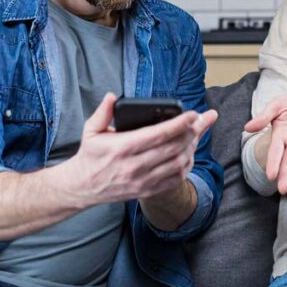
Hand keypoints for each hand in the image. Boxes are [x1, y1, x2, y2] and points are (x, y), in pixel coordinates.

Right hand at [66, 93, 216, 206]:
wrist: (83, 187)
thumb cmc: (90, 155)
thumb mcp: (90, 130)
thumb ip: (102, 112)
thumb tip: (111, 96)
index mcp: (122, 148)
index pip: (158, 134)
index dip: (179, 123)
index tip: (193, 114)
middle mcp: (135, 166)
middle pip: (174, 147)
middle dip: (194, 132)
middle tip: (204, 119)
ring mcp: (143, 181)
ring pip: (178, 163)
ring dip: (193, 147)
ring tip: (198, 133)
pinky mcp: (148, 190)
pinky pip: (175, 179)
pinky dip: (187, 165)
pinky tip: (190, 153)